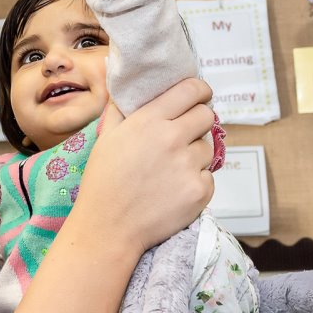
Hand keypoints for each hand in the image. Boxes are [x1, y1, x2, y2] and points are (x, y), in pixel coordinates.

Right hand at [76, 78, 215, 251]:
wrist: (108, 228)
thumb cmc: (103, 182)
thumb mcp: (105, 138)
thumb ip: (119, 108)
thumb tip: (125, 84)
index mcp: (149, 120)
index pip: (192, 90)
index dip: (199, 91)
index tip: (199, 96)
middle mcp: (173, 139)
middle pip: (207, 115)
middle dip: (199, 120)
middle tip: (185, 133)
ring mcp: (189, 166)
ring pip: (208, 147)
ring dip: (196, 154)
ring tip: (172, 169)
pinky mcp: (201, 191)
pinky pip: (209, 176)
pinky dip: (196, 181)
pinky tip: (174, 190)